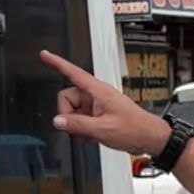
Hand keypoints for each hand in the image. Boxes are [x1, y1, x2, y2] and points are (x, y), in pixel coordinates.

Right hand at [41, 50, 170, 156]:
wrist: (149, 138)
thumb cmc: (134, 128)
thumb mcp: (102, 129)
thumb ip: (77, 125)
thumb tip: (58, 121)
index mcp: (97, 91)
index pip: (73, 72)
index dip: (57, 63)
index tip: (44, 55)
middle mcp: (95, 95)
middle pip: (67, 98)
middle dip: (68, 116)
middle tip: (80, 128)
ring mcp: (96, 105)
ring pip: (73, 112)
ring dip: (76, 126)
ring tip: (91, 134)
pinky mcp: (98, 115)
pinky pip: (80, 120)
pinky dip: (83, 130)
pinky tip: (93, 136)